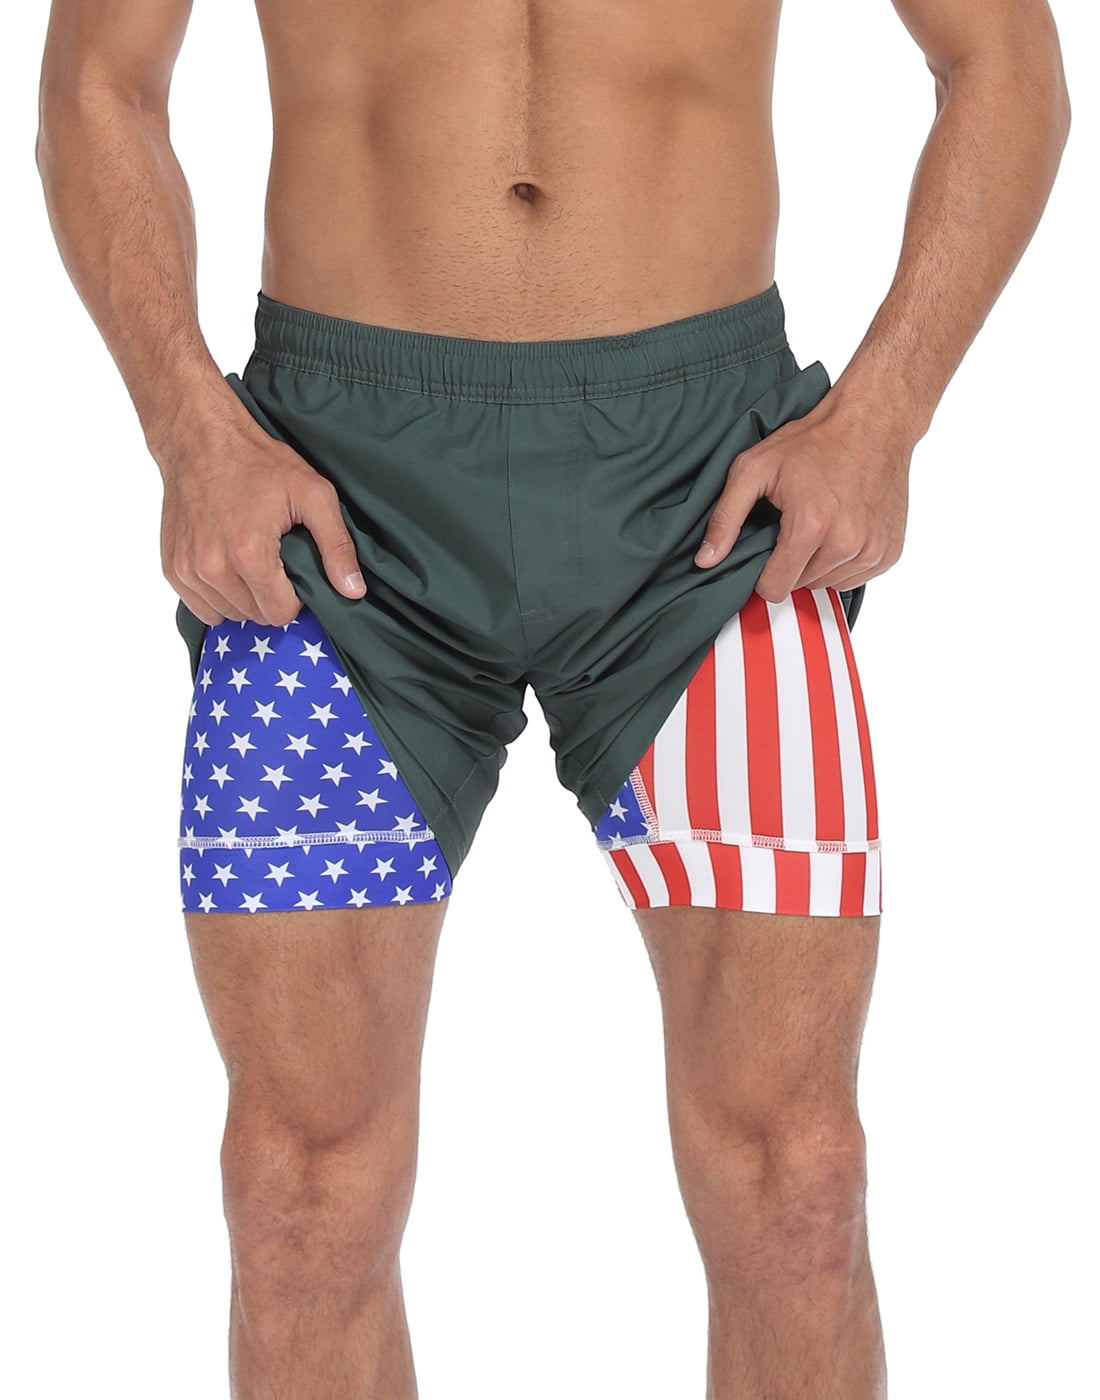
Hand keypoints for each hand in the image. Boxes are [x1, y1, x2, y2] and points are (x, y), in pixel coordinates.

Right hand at [159, 420, 366, 626]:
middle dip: (270, 596)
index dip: (295, 597)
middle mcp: (213, 568)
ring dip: (244, 598)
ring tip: (250, 560)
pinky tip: (228, 567)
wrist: (199, 439)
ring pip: (228, 614)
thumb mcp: (313, 494)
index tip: (294, 570)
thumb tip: (354, 591)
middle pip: (255, 615)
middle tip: (274, 561)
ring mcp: (188, 570)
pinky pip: (201, 608)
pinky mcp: (172, 567)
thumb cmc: (256, 462)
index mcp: (249, 555)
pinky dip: (218, 596)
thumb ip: (337, 547)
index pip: (280, 613)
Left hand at [694, 392, 910, 600]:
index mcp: (810, 527)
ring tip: (818, 525)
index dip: (762, 574)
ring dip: (816, 564)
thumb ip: (726, 518)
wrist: (874, 421)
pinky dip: (842, 562)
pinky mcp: (889, 552)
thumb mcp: (754, 468)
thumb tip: (706, 560)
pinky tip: (839, 530)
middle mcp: (846, 544)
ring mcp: (872, 550)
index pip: (775, 588)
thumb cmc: (815, 441)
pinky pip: (854, 579)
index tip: (765, 550)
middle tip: (793, 526)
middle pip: (800, 586)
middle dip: (790, 563)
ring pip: (827, 585)